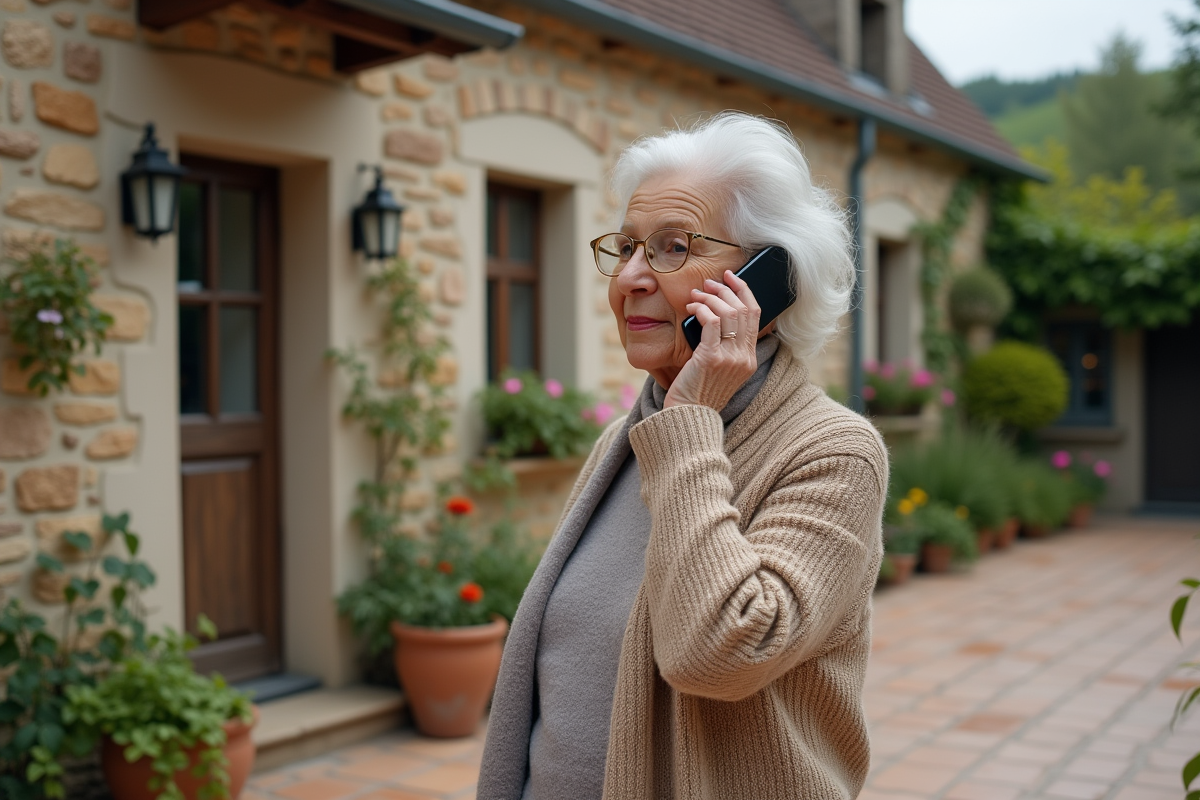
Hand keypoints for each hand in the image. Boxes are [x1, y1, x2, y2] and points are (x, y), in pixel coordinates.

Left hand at [663, 270, 761, 410]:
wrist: (687, 416)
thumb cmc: (698, 391)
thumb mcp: (720, 369)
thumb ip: (724, 346)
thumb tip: (713, 313)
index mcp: (750, 359)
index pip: (755, 315)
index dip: (744, 291)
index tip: (731, 278)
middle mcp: (744, 358)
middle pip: (743, 309)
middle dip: (725, 289)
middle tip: (708, 283)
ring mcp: (730, 358)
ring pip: (728, 312)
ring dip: (710, 298)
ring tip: (695, 296)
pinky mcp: (712, 357)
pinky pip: (712, 321)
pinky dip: (701, 309)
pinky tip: (692, 308)